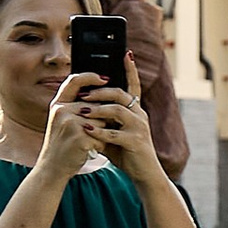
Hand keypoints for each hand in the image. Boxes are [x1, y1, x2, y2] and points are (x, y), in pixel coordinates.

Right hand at [38, 69, 117, 188]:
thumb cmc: (62, 145)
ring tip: (89, 142)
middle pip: (96, 105)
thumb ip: (76, 107)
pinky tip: (90, 150)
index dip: (90, 76)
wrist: (52, 168)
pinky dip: (100, 145)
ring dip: (102, 134)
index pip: (74, 81)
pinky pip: (102, 136)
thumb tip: (101, 95)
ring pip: (102, 121)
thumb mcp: (62, 121)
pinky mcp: (80, 137)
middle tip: (92, 133)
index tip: (105, 77)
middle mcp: (62, 110)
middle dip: (101, 119)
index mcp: (58, 104)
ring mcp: (70, 123)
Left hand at [84, 61, 162, 190]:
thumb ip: (102, 120)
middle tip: (83, 93)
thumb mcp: (113, 131)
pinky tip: (87, 130)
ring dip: (98, 109)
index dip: (131, 69)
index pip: (134, 85)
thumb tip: (83, 107)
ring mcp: (139, 128)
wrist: (144, 174)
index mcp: (136, 111)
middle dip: (100, 91)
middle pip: (120, 94)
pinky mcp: (136, 142)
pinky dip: (99, 131)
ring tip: (82, 110)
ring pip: (118, 110)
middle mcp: (140, 115)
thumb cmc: (127, 152)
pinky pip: (115, 133)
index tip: (127, 53)